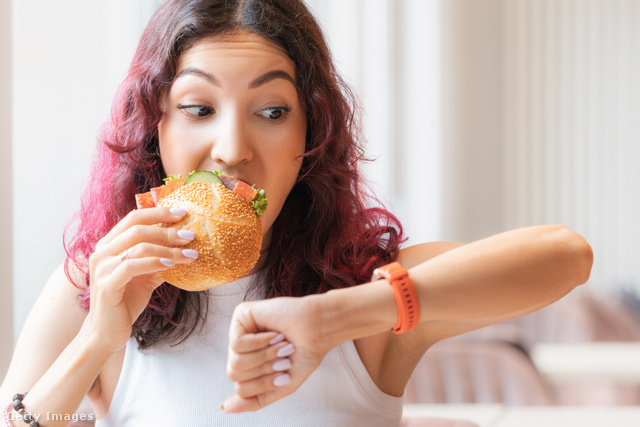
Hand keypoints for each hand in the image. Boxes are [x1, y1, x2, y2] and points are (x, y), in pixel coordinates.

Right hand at [82, 206, 196, 352]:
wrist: (107, 332)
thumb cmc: (125, 301)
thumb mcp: (145, 275)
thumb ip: (158, 259)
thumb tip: (184, 246)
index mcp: (109, 244)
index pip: (134, 218)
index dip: (158, 212)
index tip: (182, 212)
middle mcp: (101, 252)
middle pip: (137, 228)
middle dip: (167, 230)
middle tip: (190, 235)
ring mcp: (102, 268)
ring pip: (138, 246)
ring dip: (168, 248)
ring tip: (189, 253)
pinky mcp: (106, 285)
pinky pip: (132, 266)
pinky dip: (154, 262)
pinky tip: (171, 264)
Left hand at [222, 295, 334, 412]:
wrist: (319, 329)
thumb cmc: (304, 353)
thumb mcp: (280, 386)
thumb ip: (254, 400)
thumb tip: (224, 408)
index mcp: (250, 363)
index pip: (240, 386)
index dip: (264, 383)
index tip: (285, 370)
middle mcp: (241, 347)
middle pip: (234, 374)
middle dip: (263, 369)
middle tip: (283, 356)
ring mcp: (240, 330)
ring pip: (234, 360)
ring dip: (264, 356)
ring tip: (280, 344)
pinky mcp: (241, 315)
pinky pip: (237, 344)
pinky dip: (260, 342)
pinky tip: (274, 334)